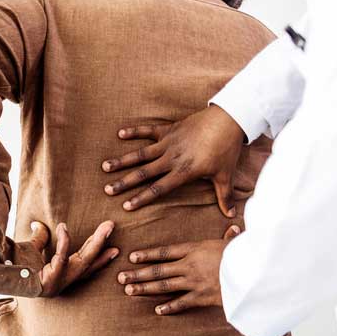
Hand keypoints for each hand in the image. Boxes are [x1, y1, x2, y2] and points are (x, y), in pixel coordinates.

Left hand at [19, 220, 119, 296]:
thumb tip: (39, 225)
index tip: (114, 250)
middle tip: (112, 227)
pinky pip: (60, 259)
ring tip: (106, 227)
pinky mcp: (49, 281)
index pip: (83, 268)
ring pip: (81, 261)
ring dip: (95, 243)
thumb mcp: (30, 250)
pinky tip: (64, 228)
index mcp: (59, 278)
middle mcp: (61, 283)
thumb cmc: (11, 266)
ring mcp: (56, 283)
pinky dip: (63, 243)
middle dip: (101, 245)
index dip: (99, 259)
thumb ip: (39, 239)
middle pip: (87, 262)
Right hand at [102, 104, 244, 216]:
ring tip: (105, 166)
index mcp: (183, 172)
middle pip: (143, 173)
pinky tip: (120, 134)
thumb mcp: (225, 175)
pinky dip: (134, 131)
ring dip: (122, 160)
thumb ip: (224, 196)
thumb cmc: (226, 150)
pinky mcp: (169, 129)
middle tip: (108, 189)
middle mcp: (171, 158)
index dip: (141, 198)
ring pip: (140, 154)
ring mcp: (168, 143)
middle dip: (124, 182)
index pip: (158, 188)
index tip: (126, 206)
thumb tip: (231, 215)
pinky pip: (148, 130)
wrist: (229, 120)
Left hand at [117, 225, 240, 314]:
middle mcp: (190, 265)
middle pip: (158, 270)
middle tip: (120, 277)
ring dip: (145, 288)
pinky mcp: (202, 297)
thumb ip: (229, 237)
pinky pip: (182, 303)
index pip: (165, 251)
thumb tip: (233, 226)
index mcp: (195, 249)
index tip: (132, 257)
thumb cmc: (246, 253)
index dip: (147, 255)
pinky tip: (157, 310)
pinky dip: (170, 307)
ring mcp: (194, 282)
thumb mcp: (235, 242)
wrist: (255, 272)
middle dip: (137, 273)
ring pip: (163, 286)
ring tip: (129, 290)